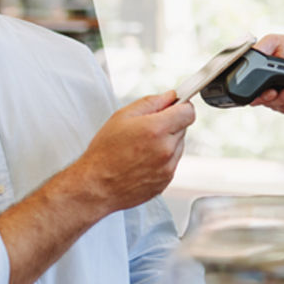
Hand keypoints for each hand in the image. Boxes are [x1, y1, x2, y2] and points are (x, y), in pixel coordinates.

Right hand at [77, 91, 194, 213]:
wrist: (95, 186)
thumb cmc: (103, 153)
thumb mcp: (122, 117)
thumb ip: (151, 102)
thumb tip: (170, 97)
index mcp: (157, 130)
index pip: (188, 112)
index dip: (181, 106)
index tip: (175, 106)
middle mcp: (166, 149)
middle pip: (183, 127)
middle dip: (170, 124)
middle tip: (147, 128)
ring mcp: (168, 167)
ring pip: (178, 145)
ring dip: (167, 142)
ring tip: (142, 147)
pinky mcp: (166, 180)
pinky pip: (172, 162)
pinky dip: (162, 158)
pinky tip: (142, 160)